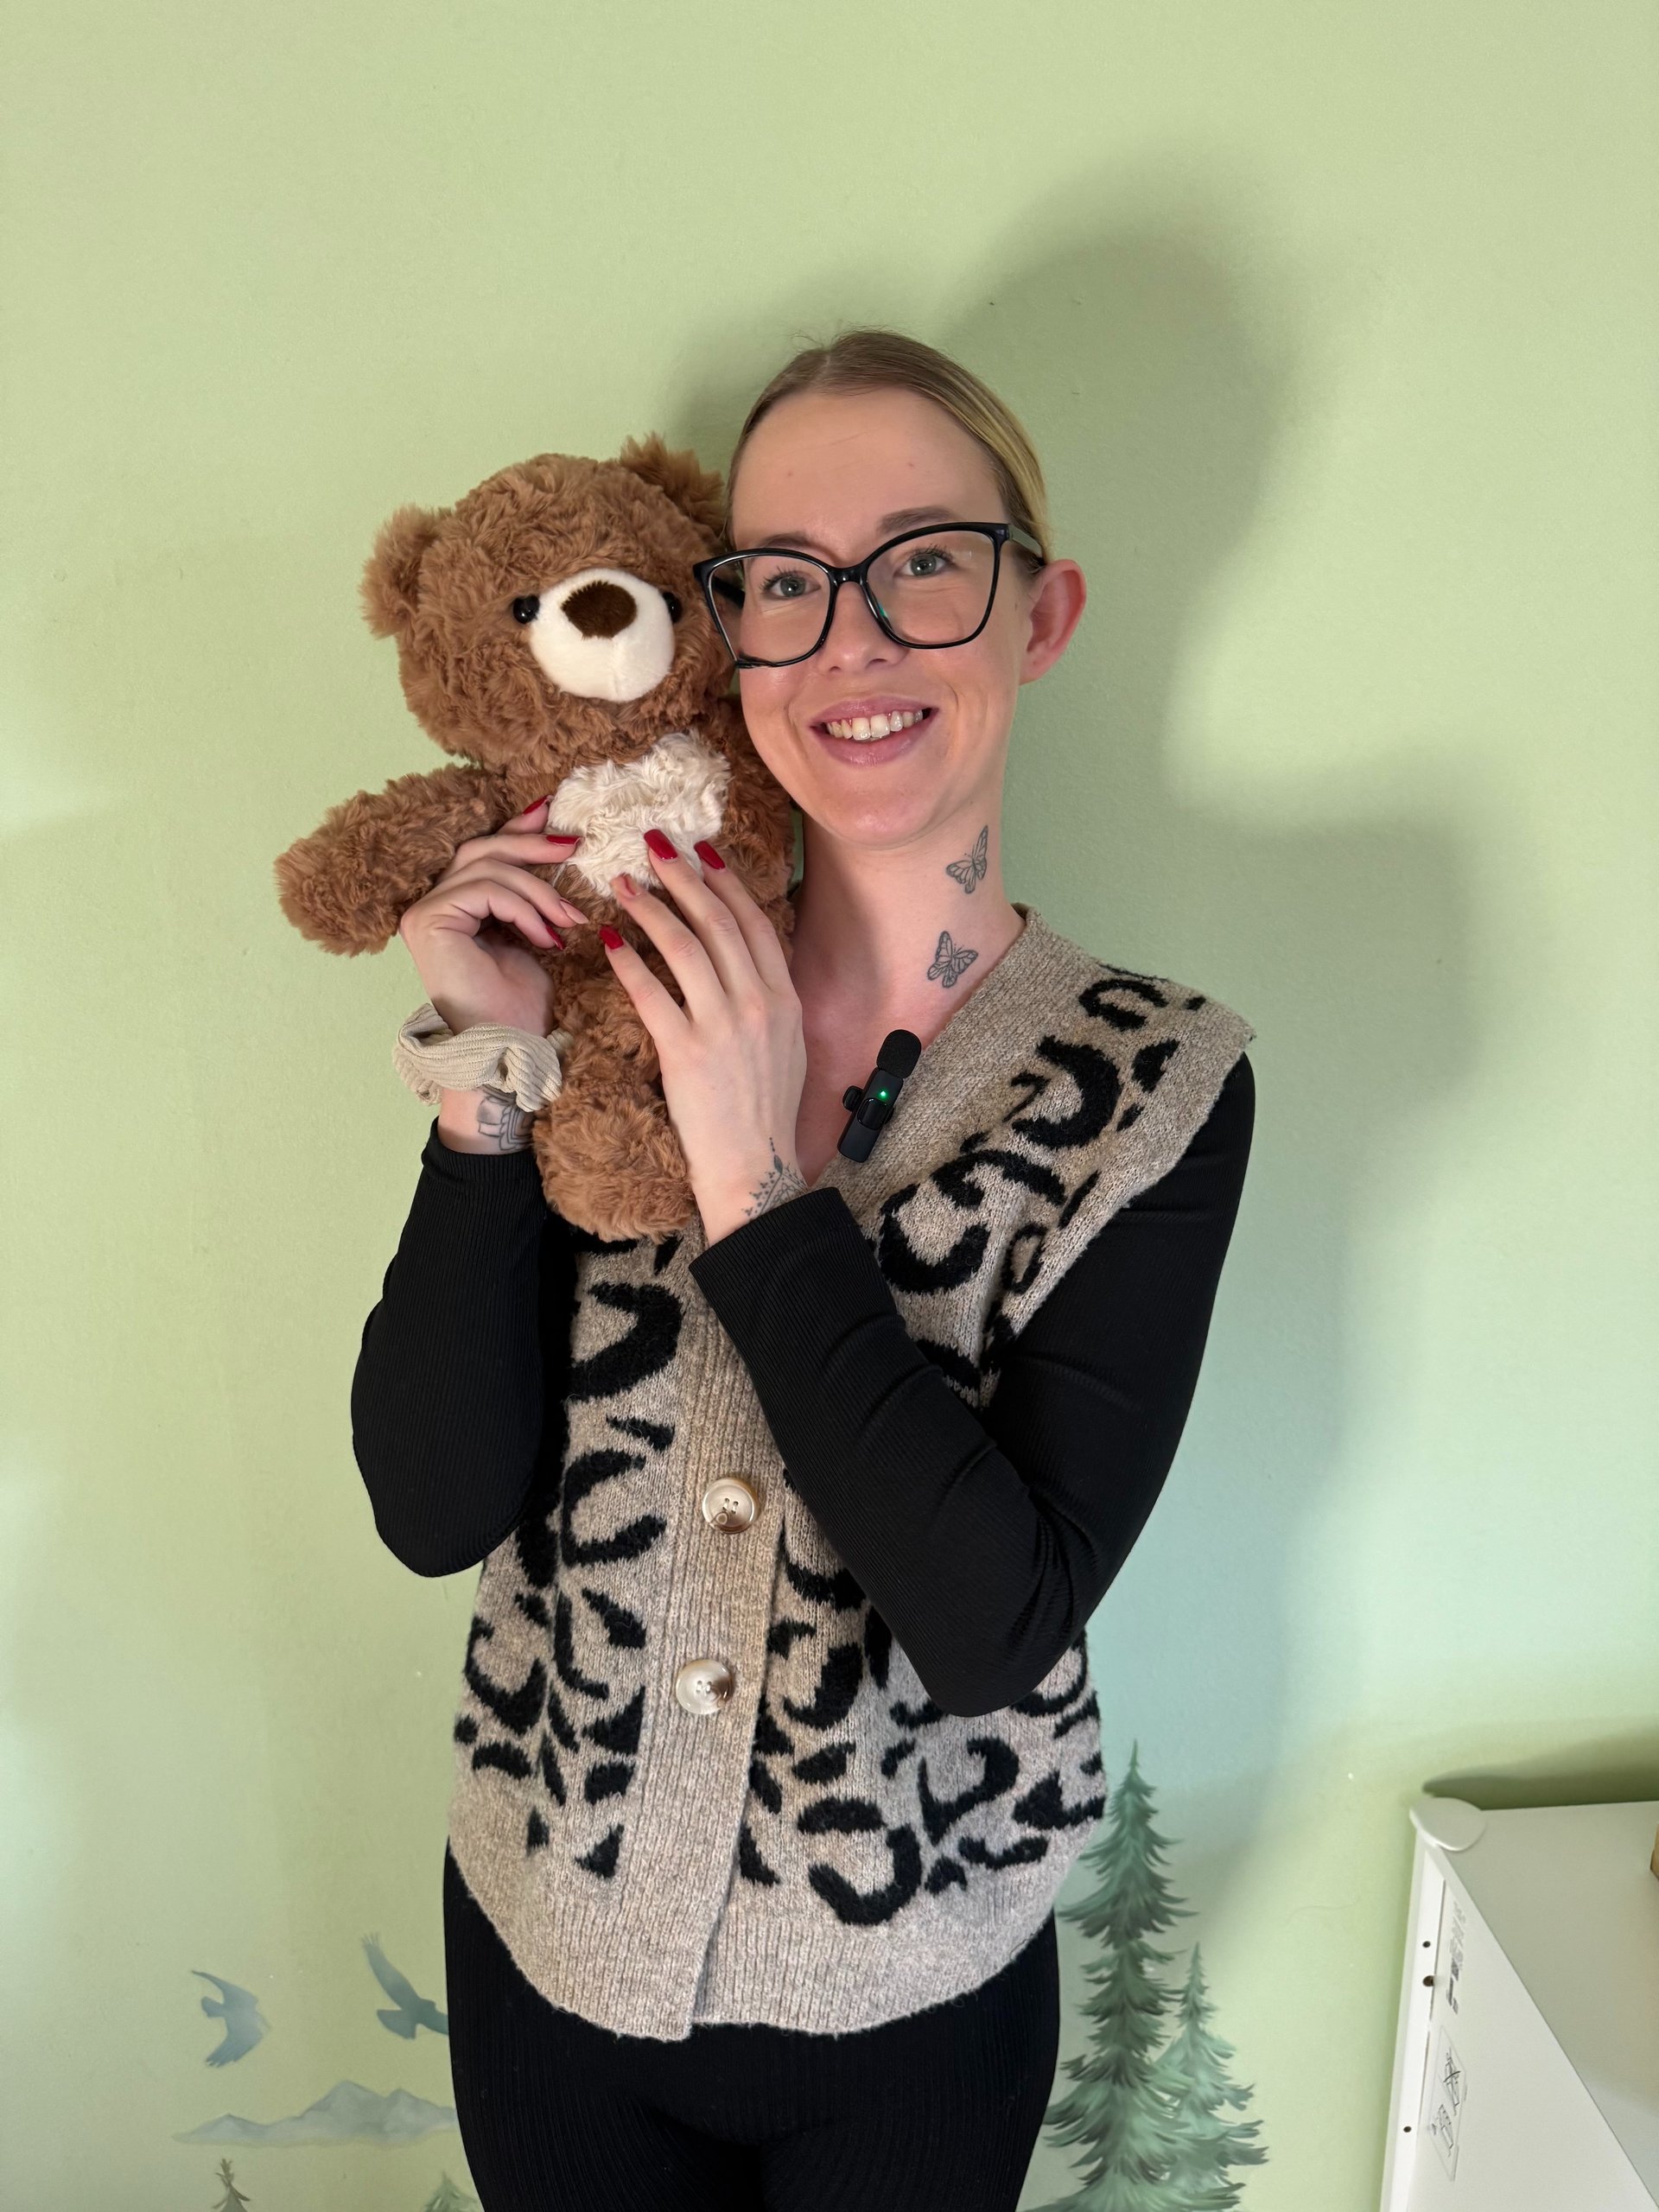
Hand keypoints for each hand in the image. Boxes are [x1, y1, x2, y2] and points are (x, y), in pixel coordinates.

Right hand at [397, 795, 587, 1036]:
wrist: (508, 1049)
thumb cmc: (520, 1007)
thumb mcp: (533, 935)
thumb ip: (530, 897)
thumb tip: (558, 846)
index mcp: (452, 909)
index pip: (482, 855)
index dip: (516, 831)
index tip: (553, 816)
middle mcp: (430, 906)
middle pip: (482, 850)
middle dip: (530, 844)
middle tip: (573, 844)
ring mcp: (425, 912)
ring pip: (489, 868)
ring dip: (539, 889)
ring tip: (571, 917)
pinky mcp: (429, 920)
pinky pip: (487, 890)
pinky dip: (525, 908)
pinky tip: (548, 937)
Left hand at [599, 831, 805, 1244]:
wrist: (755, 1168)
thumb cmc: (766, 1111)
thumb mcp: (786, 1046)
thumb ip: (771, 1000)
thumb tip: (748, 963)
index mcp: (785, 998)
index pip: (755, 923)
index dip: (726, 881)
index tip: (703, 852)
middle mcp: (758, 1003)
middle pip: (718, 921)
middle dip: (683, 875)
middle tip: (655, 845)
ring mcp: (723, 1026)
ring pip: (684, 945)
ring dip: (649, 906)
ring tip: (623, 883)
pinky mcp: (686, 1052)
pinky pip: (650, 992)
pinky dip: (627, 960)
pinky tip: (608, 939)